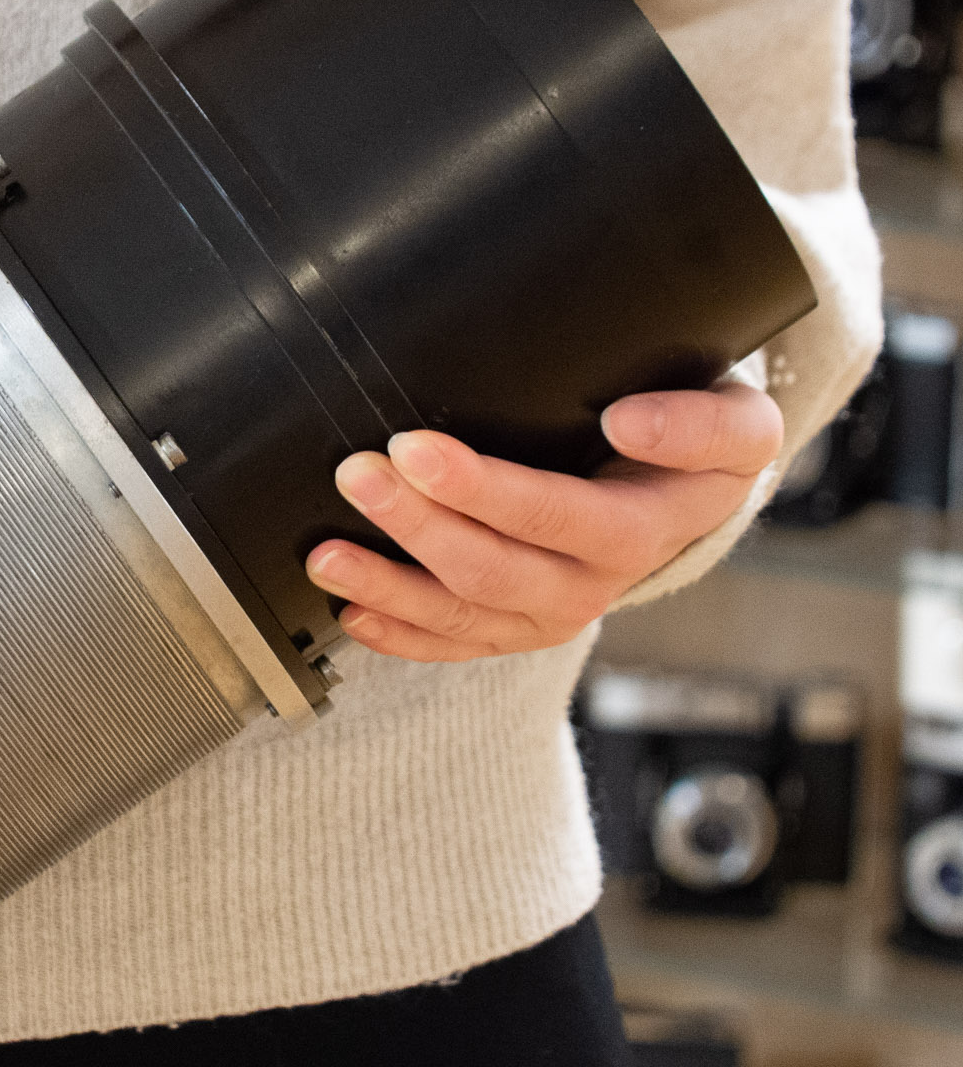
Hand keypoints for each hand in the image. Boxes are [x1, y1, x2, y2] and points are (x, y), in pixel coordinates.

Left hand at [303, 382, 782, 662]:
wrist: (699, 488)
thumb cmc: (702, 442)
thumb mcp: (739, 424)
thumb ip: (700, 423)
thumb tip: (628, 424)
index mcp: (648, 526)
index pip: (559, 515)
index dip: (484, 489)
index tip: (416, 448)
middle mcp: (599, 582)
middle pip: (495, 567)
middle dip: (417, 524)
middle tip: (359, 474)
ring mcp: (555, 611)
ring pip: (464, 612)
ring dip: (389, 585)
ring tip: (326, 554)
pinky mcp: (520, 625)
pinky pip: (456, 643)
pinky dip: (399, 633)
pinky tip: (351, 612)